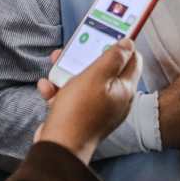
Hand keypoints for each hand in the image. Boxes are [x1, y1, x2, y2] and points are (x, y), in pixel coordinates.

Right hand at [35, 39, 141, 163]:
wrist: (58, 147)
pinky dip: (58, 90)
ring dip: (67, 72)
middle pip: (104, 69)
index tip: (107, 33)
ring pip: (84, 81)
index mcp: (125, 89)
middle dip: (86, 57)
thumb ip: (114, 57)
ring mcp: (97, 109)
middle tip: (72, 49)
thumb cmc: (78, 111)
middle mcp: (114, 99)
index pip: (132, 59)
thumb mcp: (96, 76)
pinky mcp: (80, 117)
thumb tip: (129, 42)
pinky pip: (71, 97)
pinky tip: (47, 88)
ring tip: (54, 67)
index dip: (121, 44)